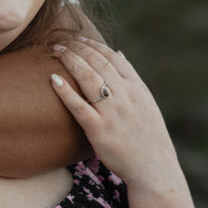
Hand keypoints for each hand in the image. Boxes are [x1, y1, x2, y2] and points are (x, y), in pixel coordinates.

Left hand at [50, 38, 180, 191]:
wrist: (154, 168)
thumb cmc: (148, 136)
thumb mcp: (146, 102)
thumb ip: (131, 78)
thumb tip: (119, 52)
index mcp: (137, 88)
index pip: (113, 58)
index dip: (93, 46)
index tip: (78, 39)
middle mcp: (126, 96)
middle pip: (98, 63)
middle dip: (77, 49)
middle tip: (59, 43)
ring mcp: (113, 113)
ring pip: (89, 78)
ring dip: (70, 61)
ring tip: (55, 52)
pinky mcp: (100, 131)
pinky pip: (80, 107)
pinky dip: (66, 91)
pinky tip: (53, 80)